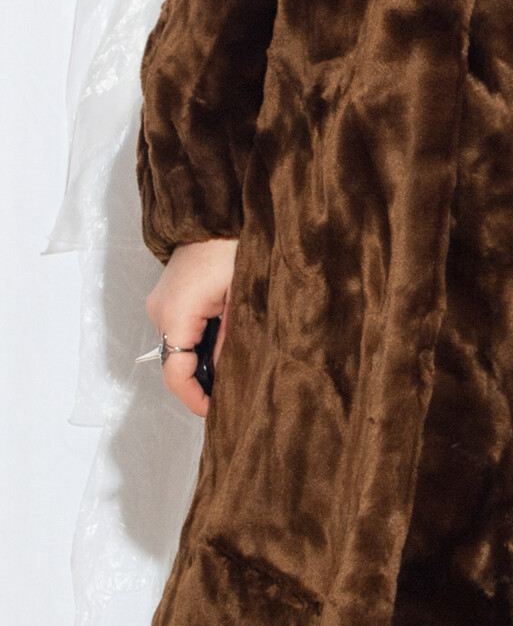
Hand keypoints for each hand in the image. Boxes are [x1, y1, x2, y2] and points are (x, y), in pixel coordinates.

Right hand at [144, 238, 237, 418]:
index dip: (194, 398)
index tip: (215, 412)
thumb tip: (224, 376)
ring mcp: (160, 303)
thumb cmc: (232, 247)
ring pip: (177, 349)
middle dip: (200, 382)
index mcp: (176, 313)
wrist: (216, 213)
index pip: (175, 373)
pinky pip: (179, 331)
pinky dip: (196, 343)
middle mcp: (159, 311)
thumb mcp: (240, 297)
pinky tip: (221, 343)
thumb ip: (230, 340)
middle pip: (174, 364)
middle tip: (232, 393)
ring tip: (231, 368)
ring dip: (199, 361)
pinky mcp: (167, 297)